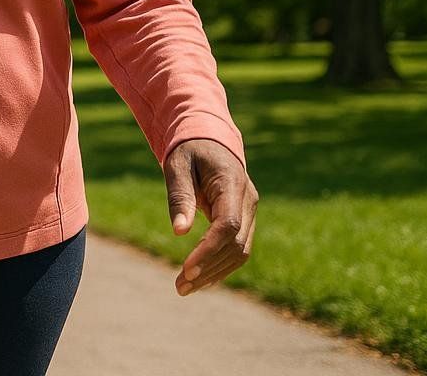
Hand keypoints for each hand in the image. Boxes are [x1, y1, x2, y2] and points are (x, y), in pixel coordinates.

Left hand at [163, 137, 258, 294]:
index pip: (227, 226)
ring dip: (215, 272)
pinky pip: (237, 247)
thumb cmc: (188, 149)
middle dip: (209, 268)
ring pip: (240, 251)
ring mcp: (249, 211)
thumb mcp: (177, 165)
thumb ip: (179, 196)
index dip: (209, 251)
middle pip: (236, 244)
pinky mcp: (244, 218)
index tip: (187, 270)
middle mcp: (248, 201)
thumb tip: (180, 232)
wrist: (209, 138)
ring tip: (184, 288)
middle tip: (180, 286)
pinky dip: (220, 265)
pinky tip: (200, 279)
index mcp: (232, 184)